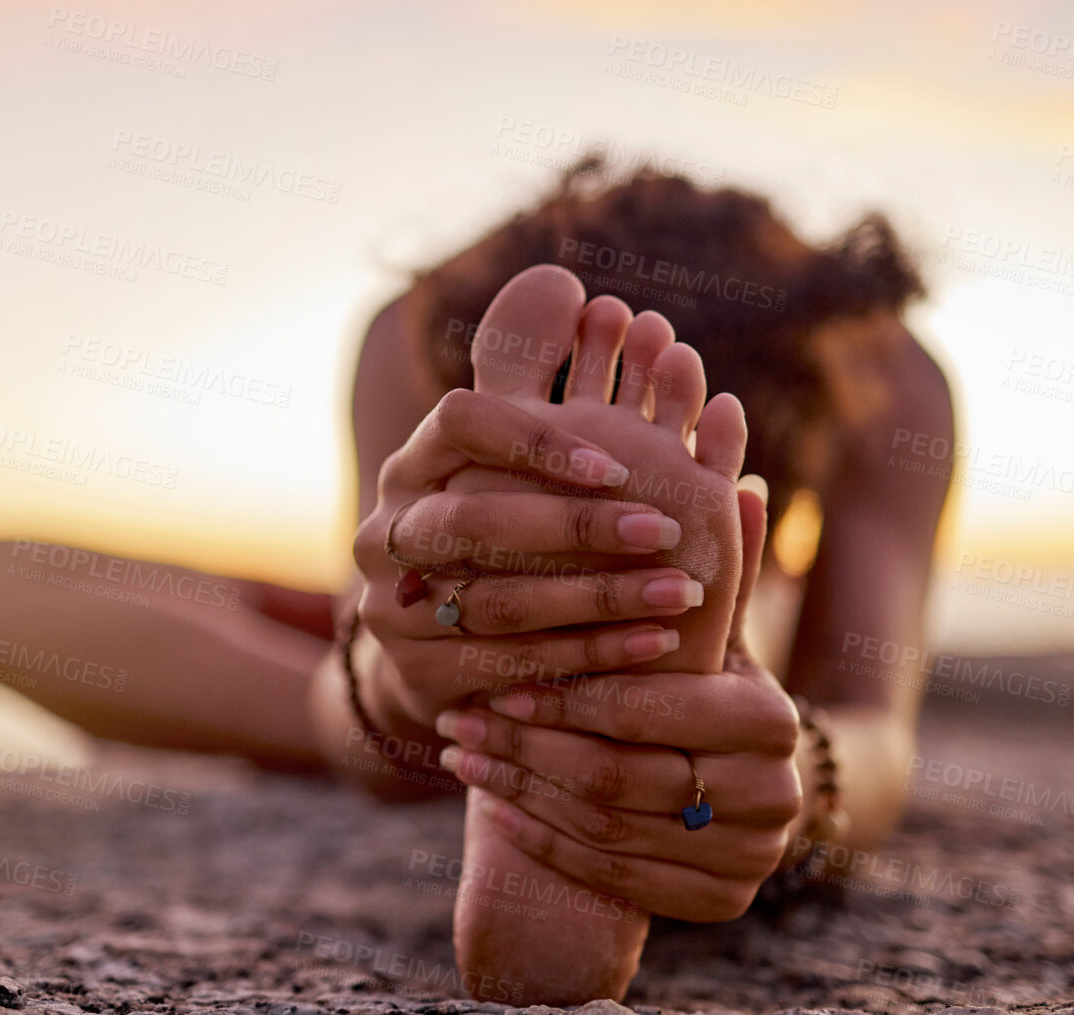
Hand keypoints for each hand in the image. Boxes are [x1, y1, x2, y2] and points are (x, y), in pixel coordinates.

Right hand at [351, 389, 705, 727]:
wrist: (437, 645)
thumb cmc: (491, 523)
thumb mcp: (504, 448)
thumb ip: (529, 368)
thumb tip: (563, 278)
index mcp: (415, 463)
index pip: (461, 422)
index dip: (537, 438)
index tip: (616, 462)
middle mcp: (391, 531)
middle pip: (477, 523)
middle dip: (579, 530)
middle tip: (667, 532)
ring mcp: (396, 611)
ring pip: (500, 604)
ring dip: (600, 602)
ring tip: (683, 594)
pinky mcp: (424, 677)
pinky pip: (510, 669)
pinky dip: (587, 658)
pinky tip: (653, 645)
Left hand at [430, 485, 804, 920]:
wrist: (742, 778)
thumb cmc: (704, 670)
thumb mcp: (699, 609)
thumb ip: (703, 528)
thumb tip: (714, 411)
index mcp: (771, 721)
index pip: (648, 707)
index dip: (565, 685)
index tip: (493, 660)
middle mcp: (770, 800)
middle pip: (617, 774)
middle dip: (527, 741)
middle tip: (456, 708)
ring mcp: (744, 862)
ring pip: (601, 827)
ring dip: (516, 786)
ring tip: (454, 743)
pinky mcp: (711, 906)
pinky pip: (602, 874)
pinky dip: (533, 836)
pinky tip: (484, 795)